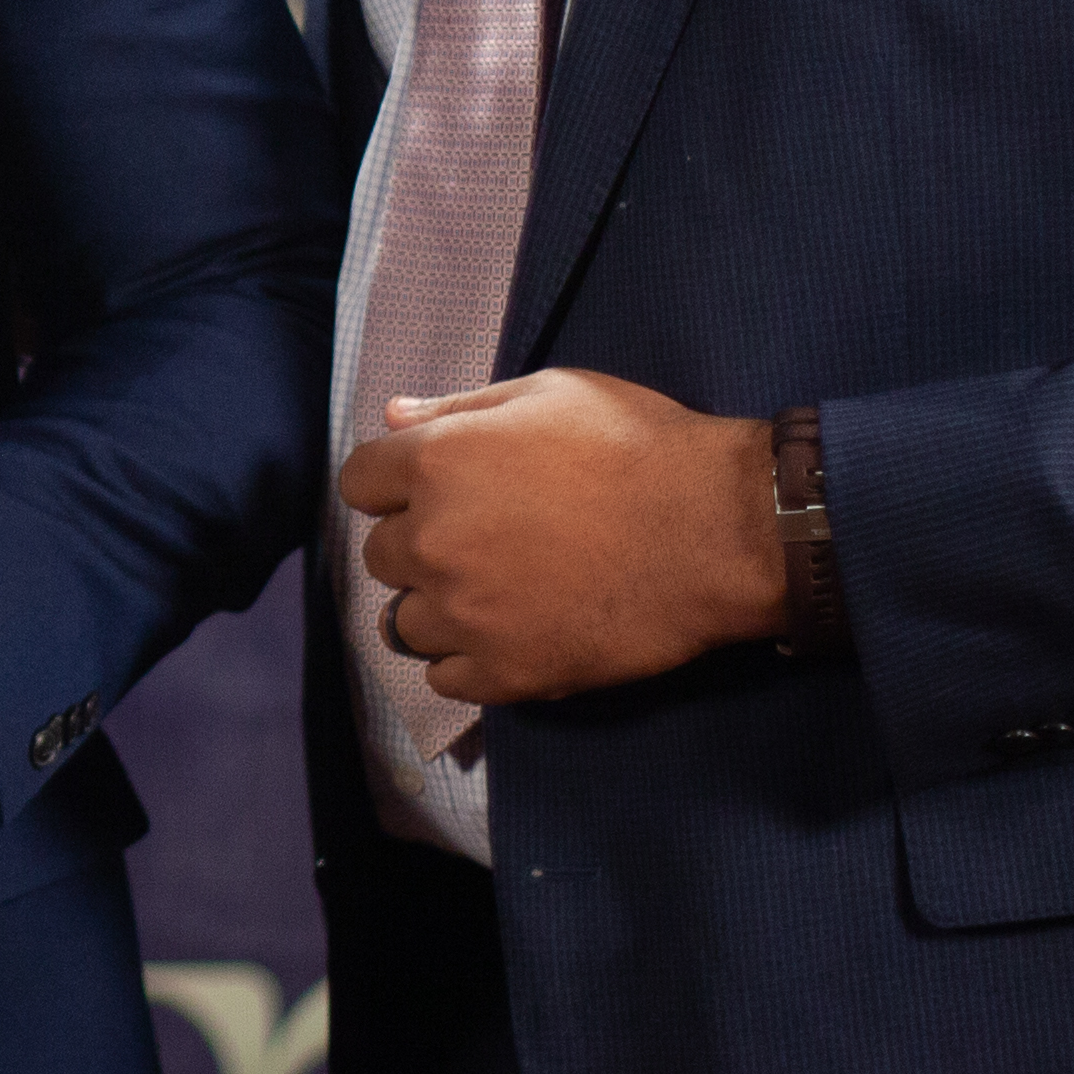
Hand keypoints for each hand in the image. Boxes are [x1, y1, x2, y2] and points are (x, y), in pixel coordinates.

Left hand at [338, 368, 785, 705]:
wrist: (716, 530)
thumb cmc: (638, 446)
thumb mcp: (549, 394)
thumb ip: (459, 406)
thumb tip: (391, 415)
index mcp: (435, 463)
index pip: (358, 484)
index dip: (394, 485)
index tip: (433, 491)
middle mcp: (432, 540)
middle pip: (381, 555)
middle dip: (420, 545)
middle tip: (485, 540)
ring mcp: (464, 614)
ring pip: (404, 623)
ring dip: (436, 609)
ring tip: (495, 595)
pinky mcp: (503, 673)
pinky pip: (444, 678)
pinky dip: (466, 661)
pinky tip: (509, 635)